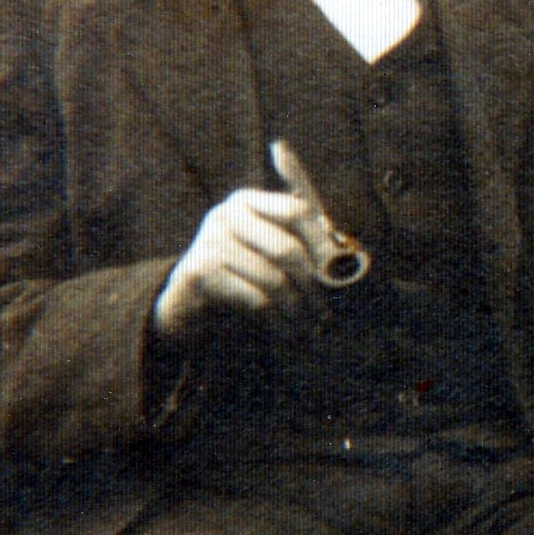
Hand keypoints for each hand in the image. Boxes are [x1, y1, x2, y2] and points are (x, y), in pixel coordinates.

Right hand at [152, 187, 324, 338]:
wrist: (188, 301)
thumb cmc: (241, 274)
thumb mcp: (268, 250)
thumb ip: (302, 242)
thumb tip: (346, 256)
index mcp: (249, 201)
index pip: (295, 210)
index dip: (322, 240)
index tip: (341, 269)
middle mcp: (226, 214)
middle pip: (286, 248)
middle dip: (314, 284)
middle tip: (330, 311)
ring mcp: (210, 241)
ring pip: (273, 279)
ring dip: (299, 309)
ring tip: (314, 327)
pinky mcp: (200, 272)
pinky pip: (255, 300)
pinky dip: (279, 321)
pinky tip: (290, 333)